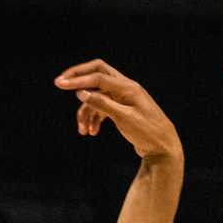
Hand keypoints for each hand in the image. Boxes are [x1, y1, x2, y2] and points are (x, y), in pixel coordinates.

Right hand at [53, 60, 181, 159]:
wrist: (163, 149)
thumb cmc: (147, 133)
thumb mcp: (124, 119)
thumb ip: (102, 105)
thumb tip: (81, 92)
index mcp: (128, 88)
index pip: (97, 77)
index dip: (77, 80)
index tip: (59, 84)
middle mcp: (126, 89)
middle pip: (97, 74)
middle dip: (79, 79)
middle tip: (61, 83)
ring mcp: (124, 98)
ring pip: (98, 96)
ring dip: (86, 111)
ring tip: (82, 131)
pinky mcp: (123, 109)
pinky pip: (103, 108)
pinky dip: (95, 118)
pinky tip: (91, 132)